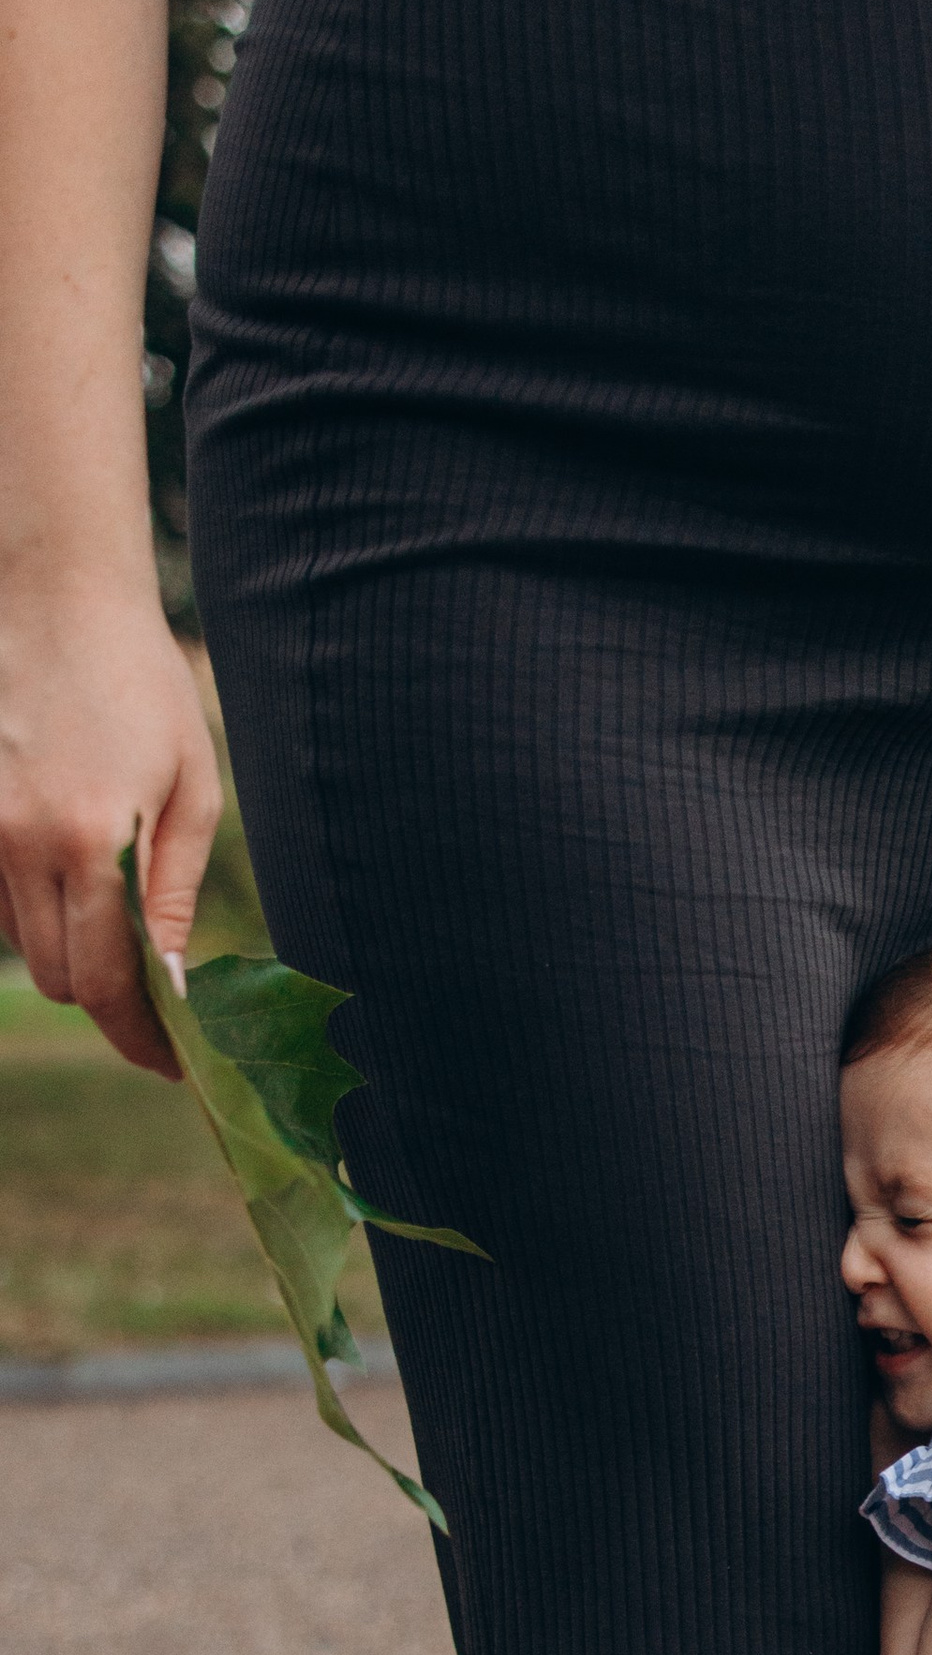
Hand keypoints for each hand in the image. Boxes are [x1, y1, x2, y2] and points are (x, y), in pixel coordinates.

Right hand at [0, 590, 223, 1076]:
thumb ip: (172, 890)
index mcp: (90, 840)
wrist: (54, 594)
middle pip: (59, 977)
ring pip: (24, 942)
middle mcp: (20, 842)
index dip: (140, 1037)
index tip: (173, 1060)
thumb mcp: (188, 786)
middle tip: (159, 1000)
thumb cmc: (141, 682)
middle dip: (110, 1001)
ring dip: (73, 951)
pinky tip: (72, 876)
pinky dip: (34, 910)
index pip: (106, 983)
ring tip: (120, 923)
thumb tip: (173, 982)